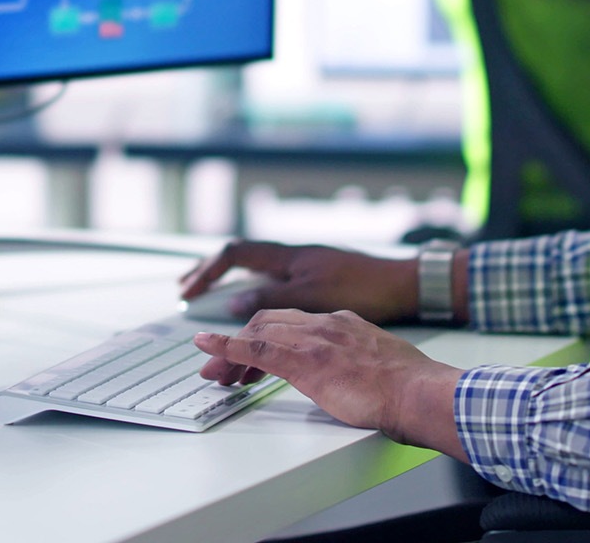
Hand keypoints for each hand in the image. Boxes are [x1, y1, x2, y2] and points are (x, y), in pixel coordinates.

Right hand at [179, 240, 419, 322]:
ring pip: (260, 286)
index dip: (207, 270)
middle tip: (186, 294)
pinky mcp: (321, 290)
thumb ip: (272, 299)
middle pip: (242, 266)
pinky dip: (261, 315)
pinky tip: (261, 335)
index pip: (235, 254)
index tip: (186, 290)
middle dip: (211, 280)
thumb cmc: (363, 287)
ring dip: (236, 306)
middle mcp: (294, 261)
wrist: (404, 287)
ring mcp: (307, 274)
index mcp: (288, 257)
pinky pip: (278, 299)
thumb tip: (234, 304)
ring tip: (219, 332)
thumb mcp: (313, 296)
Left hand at [194, 308, 465, 459]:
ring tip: (214, 369)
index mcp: (342, 322)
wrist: (417, 392)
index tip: (250, 352)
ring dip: (230, 349)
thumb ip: (357, 361)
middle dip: (240, 340)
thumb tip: (350, 377)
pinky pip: (256, 348)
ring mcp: (314, 339)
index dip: (265, 333)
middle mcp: (325, 323)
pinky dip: (228, 347)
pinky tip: (211, 351)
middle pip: (269, 321)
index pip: (292, 320)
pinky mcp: (305, 360)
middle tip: (221, 364)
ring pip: (258, 331)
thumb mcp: (378, 364)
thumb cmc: (407, 387)